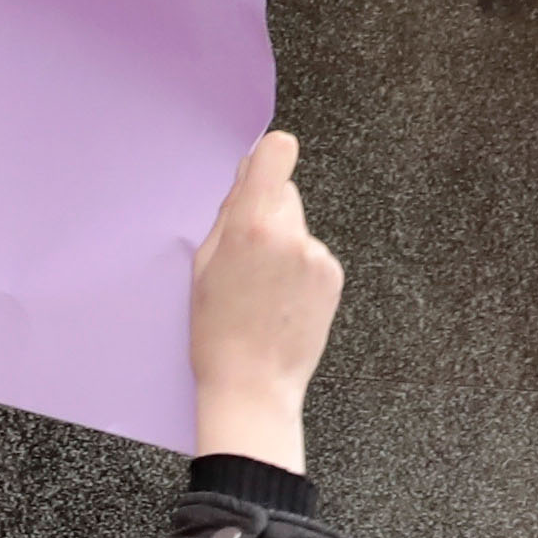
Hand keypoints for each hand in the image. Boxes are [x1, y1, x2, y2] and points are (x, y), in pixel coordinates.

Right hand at [188, 129, 341, 469]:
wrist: (253, 385)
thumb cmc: (217, 333)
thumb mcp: (203, 266)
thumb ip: (228, 216)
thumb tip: (248, 177)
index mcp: (251, 227)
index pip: (277, 153)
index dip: (268, 156)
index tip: (259, 171)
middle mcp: (290, 235)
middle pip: (284, 193)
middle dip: (266, 212)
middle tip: (245, 255)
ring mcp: (317, 256)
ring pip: (297, 226)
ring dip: (282, 243)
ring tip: (263, 288)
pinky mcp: (333, 276)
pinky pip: (312, 254)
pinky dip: (298, 269)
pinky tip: (282, 301)